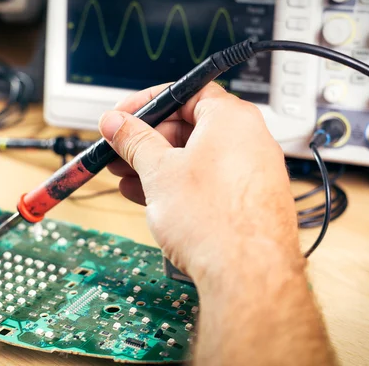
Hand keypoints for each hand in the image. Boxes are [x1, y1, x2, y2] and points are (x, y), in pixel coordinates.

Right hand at [99, 82, 301, 281]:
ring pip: (196, 157)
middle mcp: (249, 140)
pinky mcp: (249, 199)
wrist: (248, 276)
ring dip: (157, 166)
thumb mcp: (159, 171)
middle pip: (189, 126)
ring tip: (127, 178)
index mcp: (231, 118)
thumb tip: (116, 123)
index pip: (184, 92)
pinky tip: (150, 197)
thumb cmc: (215, 222)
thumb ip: (134, 140)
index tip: (123, 117)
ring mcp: (252, 172)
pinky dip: (179, 185)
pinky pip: (208, 181)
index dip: (147, 103)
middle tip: (120, 151)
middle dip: (148, 140)